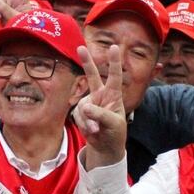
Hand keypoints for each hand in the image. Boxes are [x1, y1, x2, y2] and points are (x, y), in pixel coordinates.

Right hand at [74, 45, 126, 170]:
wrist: (105, 146)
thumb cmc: (115, 132)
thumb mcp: (113, 124)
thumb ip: (100, 114)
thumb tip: (84, 108)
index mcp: (114, 95)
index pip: (114, 76)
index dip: (114, 62)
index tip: (113, 47)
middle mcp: (101, 95)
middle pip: (92, 75)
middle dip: (86, 62)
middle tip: (80, 47)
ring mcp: (89, 103)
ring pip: (83, 106)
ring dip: (88, 120)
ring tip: (96, 130)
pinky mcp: (80, 112)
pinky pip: (78, 115)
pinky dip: (83, 125)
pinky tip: (91, 131)